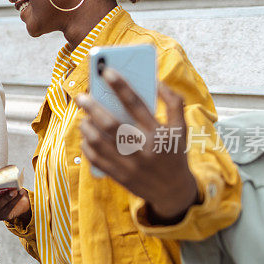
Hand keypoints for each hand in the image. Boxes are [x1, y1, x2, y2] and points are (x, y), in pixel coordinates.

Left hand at [74, 68, 198, 222]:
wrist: (173, 192)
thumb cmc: (174, 153)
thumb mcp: (181, 128)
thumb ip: (173, 103)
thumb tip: (157, 81)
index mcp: (158, 133)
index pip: (136, 104)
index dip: (120, 85)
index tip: (106, 71)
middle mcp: (143, 149)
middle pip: (111, 124)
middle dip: (93, 108)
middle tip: (81, 97)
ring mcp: (129, 164)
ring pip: (99, 142)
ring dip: (86, 127)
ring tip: (83, 118)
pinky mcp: (119, 176)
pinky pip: (96, 159)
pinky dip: (87, 146)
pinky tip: (86, 137)